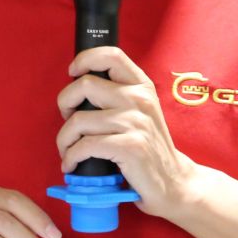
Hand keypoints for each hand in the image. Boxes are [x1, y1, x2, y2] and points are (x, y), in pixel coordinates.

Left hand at [55, 46, 196, 217]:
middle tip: (68, 121)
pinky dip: (71, 157)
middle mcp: (140, 99)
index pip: (111, 55)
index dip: (85, 59)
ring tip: (67, 150)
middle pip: (85, 85)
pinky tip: (72, 164)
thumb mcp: (140, 112)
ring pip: (79, 120)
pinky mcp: (130, 147)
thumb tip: (77, 87)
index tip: (72, 73)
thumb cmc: (148, 147)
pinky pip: (85, 146)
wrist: (173, 182)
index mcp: (141, 86)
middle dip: (65, 104)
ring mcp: (136, 123)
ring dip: (64, 139)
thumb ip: (117, 95)